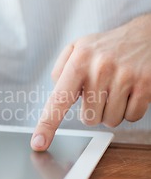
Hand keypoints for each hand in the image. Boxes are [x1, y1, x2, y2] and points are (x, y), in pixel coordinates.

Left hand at [31, 14, 150, 150]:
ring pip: (110, 120)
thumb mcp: (79, 48)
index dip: (47, 124)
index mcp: (80, 60)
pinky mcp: (145, 85)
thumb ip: (61, 70)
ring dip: (113, 111)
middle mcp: (100, 68)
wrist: (146, 35)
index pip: (59, 99)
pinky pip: (132, 117)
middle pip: (88, 118)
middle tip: (102, 91)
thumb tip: (56, 93)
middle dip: (94, 110)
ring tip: (117, 89)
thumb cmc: (108, 47)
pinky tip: (132, 91)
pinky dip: (131, 109)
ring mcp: (124, 77)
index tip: (38, 143)